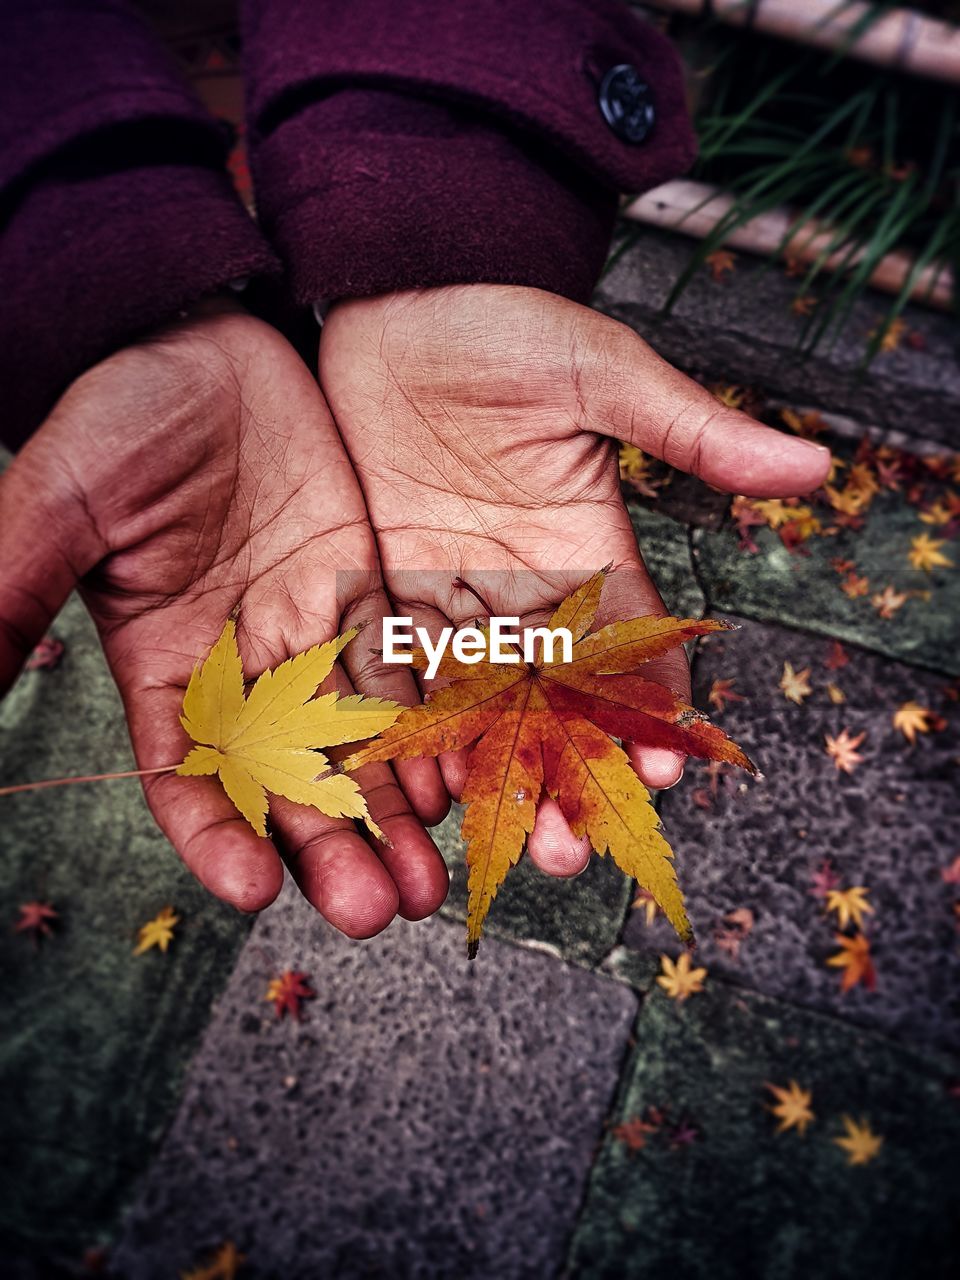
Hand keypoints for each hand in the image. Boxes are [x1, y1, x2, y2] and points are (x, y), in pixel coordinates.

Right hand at [0, 302, 448, 934]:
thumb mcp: (63, 502)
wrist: (200, 336)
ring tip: (431, 880)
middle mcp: (243, 665)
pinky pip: (405, 671)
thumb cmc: (120, 411)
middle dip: (330, 848)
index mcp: (165, 664)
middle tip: (379, 911)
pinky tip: (461, 781)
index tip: (254, 890)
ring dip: (392, 812)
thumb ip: (12, 590)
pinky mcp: (367, 588)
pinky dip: (428, 727)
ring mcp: (310, 629)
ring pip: (356, 742)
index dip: (216, 835)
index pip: (188, 776)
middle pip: (289, 781)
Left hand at [319, 285, 829, 874]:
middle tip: (570, 849)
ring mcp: (455, 592)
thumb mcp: (602, 372)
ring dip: (492, 775)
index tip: (668, 768)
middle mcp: (526, 587)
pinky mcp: (387, 585)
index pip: (632, 646)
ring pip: (480, 704)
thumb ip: (689, 432)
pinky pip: (401, 672)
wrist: (398, 299)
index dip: (651, 709)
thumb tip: (812, 464)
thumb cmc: (503, 323)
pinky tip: (419, 789)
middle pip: (556, 700)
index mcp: (588, 548)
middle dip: (567, 774)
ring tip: (499, 843)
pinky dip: (411, 729)